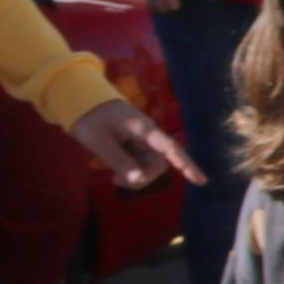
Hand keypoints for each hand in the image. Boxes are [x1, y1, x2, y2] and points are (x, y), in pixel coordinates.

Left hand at [72, 98, 199, 188]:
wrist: (82, 102)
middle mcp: (148, 136)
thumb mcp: (99, 141)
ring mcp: (142, 141)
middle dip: (143, 177)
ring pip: (149, 166)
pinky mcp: (134, 146)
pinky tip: (115, 172)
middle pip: (158, 163)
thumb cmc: (90, 118)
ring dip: (136, 177)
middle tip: (115, 180)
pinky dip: (131, 172)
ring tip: (113, 177)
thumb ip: (119, 160)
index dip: (186, 165)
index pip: (171, 149)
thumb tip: (138, 180)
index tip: (201, 181)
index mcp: (143, 130)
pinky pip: (140, 164)